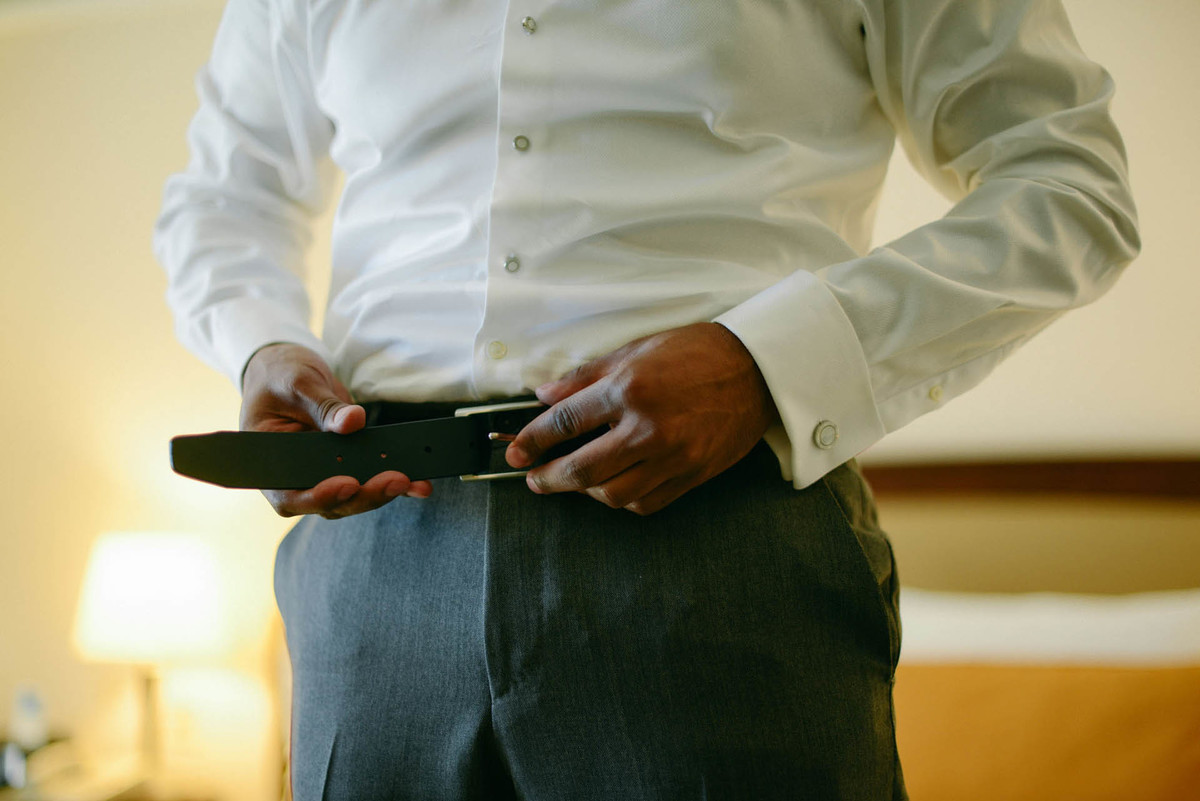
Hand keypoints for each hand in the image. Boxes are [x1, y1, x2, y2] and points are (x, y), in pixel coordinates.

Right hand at [240, 343, 432, 517]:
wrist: (287, 368)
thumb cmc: (280, 375)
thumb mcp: (297, 383)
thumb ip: (323, 405)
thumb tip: (353, 423)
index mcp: (270, 462)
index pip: (290, 495)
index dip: (319, 497)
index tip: (348, 484)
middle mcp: (296, 476)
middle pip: (329, 502)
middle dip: (363, 495)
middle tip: (394, 480)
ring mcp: (323, 472)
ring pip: (352, 497)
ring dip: (382, 492)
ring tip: (411, 481)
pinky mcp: (346, 463)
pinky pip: (370, 480)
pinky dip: (395, 484)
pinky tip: (419, 484)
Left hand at [505, 322, 778, 514]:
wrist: (757, 369)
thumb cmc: (697, 353)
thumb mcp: (636, 350)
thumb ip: (586, 377)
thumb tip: (545, 396)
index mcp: (629, 389)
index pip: (565, 421)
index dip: (533, 440)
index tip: (516, 452)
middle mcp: (648, 427)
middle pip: (582, 468)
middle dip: (549, 478)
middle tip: (534, 479)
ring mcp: (672, 456)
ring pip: (613, 494)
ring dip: (586, 492)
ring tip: (575, 480)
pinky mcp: (691, 475)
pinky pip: (645, 503)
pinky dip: (623, 500)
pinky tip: (614, 486)